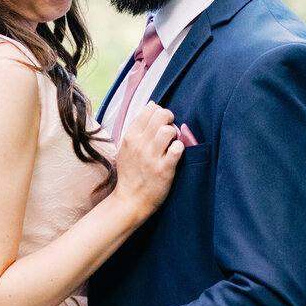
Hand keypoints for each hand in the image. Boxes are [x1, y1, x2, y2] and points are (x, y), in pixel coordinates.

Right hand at [113, 104, 183, 220]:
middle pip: (161, 115)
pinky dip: (180, 149)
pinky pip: (178, 148)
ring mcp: (152, 157)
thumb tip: (151, 105)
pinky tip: (175, 154)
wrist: (130, 200)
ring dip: (174, 134)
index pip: (149, 109)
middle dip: (169, 119)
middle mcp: (140, 144)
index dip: (160, 112)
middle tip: (170, 131)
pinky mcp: (164, 170)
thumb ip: (136, 128)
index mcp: (130, 136)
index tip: (161, 122)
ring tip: (171, 143)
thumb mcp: (125, 148)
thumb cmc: (130, 174)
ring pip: (168, 130)